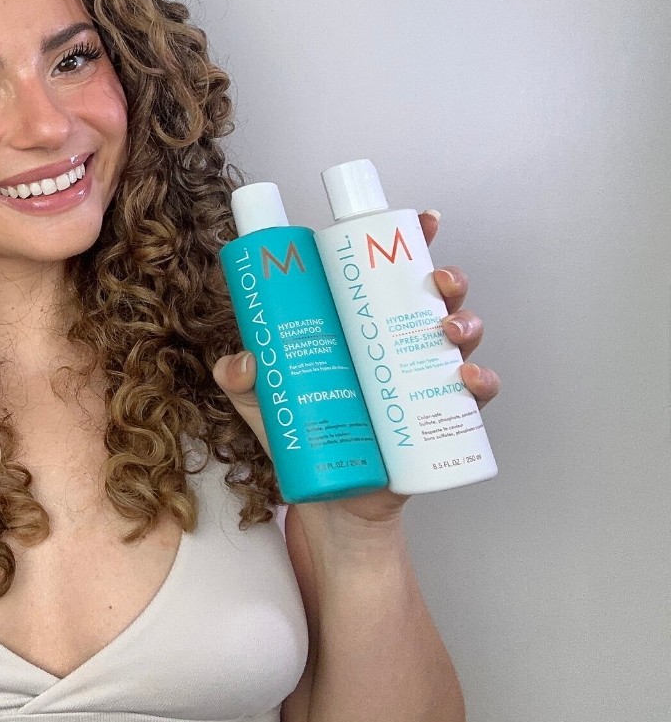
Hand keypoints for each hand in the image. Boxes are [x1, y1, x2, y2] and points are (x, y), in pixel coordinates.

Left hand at [212, 208, 500, 528]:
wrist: (334, 501)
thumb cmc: (302, 435)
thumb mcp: (263, 402)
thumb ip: (241, 380)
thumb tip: (242, 362)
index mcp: (360, 322)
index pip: (387, 271)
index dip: (409, 239)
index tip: (420, 219)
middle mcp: (399, 342)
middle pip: (434, 296)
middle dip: (445, 278)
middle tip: (435, 282)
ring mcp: (424, 378)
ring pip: (461, 337)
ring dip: (465, 324)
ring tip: (448, 333)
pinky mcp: (442, 419)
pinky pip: (475, 396)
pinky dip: (481, 383)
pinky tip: (467, 381)